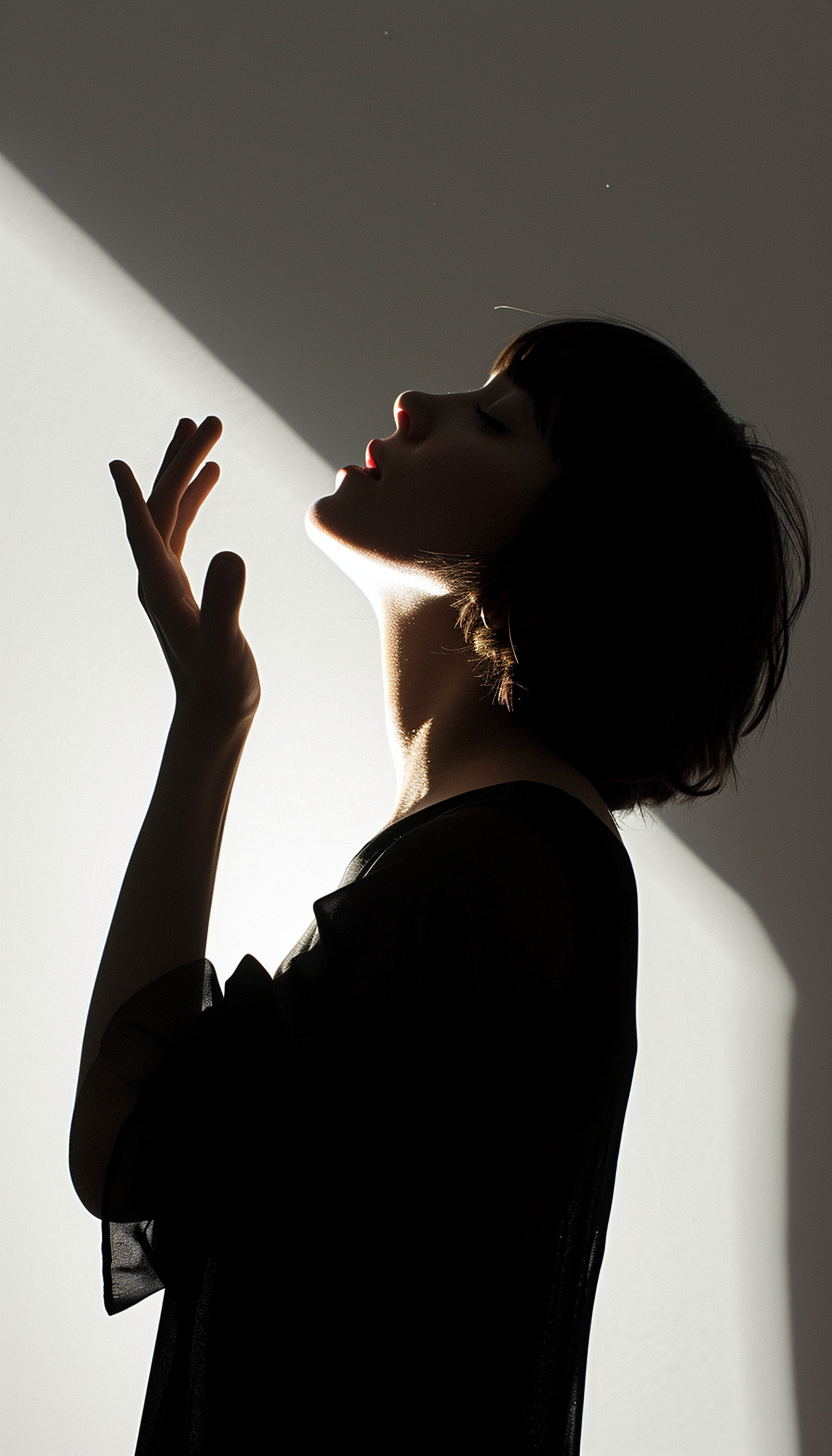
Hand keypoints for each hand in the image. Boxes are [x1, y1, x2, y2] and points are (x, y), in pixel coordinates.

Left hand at [110, 416, 260, 729]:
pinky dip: (194, 497)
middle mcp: (156, 577)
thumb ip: (225, 602)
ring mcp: (167, 577)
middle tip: (206, 419)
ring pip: (170, 511)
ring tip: (203, 431)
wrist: (216, 712)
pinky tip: (211, 477)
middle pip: (159, 507)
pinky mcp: (183, 582)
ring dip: (185, 470)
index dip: (131, 497)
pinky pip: (182, 527)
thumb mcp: (225, 645)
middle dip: (179, 461)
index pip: (143, 531)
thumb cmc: (221, 684)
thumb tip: (231, 555)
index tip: (118, 464)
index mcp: (160, 587)